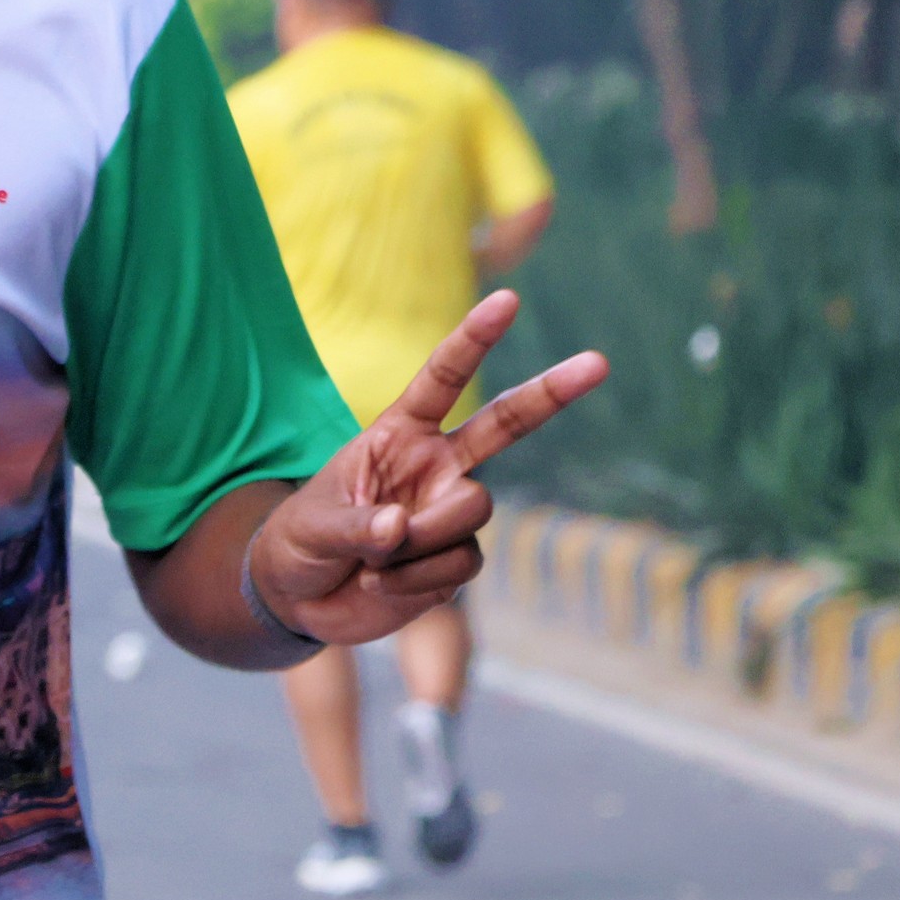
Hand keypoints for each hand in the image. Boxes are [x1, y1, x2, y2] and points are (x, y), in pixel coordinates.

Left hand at [248, 290, 605, 644]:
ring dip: (420, 538)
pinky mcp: (457, 561)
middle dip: (550, 392)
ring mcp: (451, 512)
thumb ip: (355, 525)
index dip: (473, 340)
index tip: (507, 300)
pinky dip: (417, 579)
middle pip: (505, 424)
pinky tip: (380, 584)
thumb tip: (399, 528)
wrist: (303, 599)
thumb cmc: (301, 542)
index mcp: (399, 434)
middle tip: (598, 362)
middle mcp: (436, 466)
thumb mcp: (313, 525)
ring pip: (473, 508)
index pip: (443, 379)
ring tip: (371, 558)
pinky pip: (461, 562)